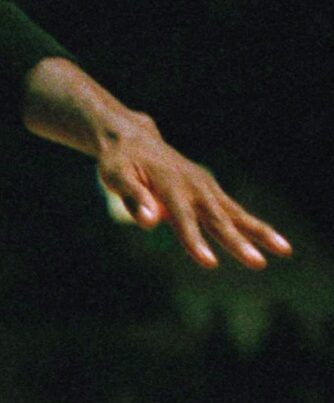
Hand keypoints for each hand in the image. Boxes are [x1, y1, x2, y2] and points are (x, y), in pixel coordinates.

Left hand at [96, 120, 291, 269]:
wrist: (134, 139)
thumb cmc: (120, 162)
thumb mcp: (115, 176)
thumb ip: (134, 198)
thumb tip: (149, 222)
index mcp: (169, 185)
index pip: (183, 219)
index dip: (195, 241)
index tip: (209, 263)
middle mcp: (193, 186)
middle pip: (218, 219)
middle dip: (238, 243)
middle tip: (258, 263)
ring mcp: (206, 187)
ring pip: (236, 214)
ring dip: (261, 233)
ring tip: (286, 250)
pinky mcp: (211, 191)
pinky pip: (235, 212)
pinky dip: (254, 226)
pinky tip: (274, 242)